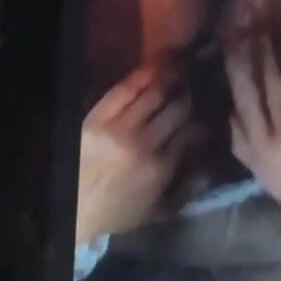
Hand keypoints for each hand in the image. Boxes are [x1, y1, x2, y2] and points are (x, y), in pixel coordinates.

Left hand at [76, 68, 198, 244]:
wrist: (71, 210)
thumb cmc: (115, 212)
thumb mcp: (155, 211)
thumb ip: (184, 190)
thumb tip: (209, 167)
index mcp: (160, 168)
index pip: (191, 135)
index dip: (203, 121)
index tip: (209, 114)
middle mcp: (144, 144)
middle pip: (176, 110)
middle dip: (190, 97)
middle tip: (198, 85)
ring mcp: (120, 129)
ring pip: (154, 95)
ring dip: (171, 79)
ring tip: (181, 68)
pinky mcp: (98, 117)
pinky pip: (125, 89)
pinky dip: (142, 76)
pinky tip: (153, 68)